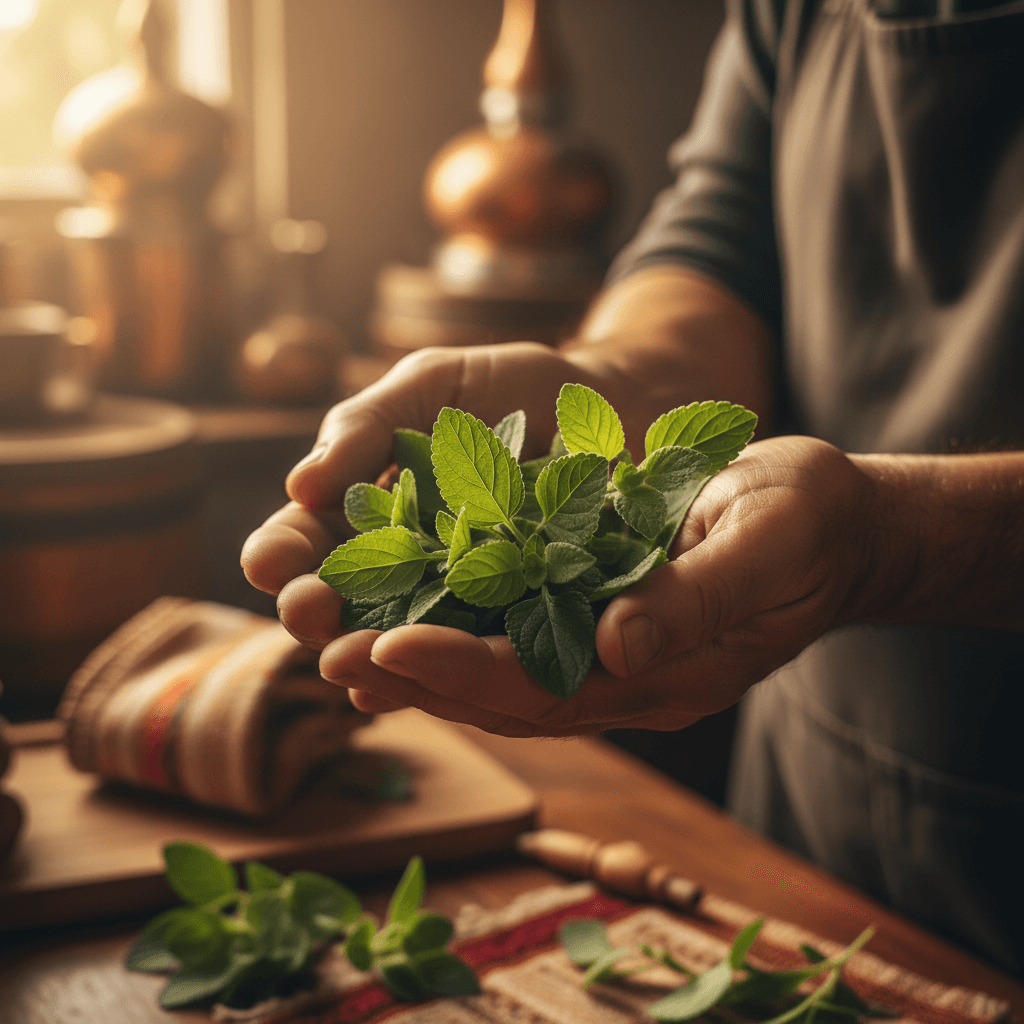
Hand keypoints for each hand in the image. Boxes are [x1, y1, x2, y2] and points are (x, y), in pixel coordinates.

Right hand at [241, 339, 667, 646]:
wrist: (611, 403)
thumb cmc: (509, 385)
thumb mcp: (432, 384)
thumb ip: (367, 424)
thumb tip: (301, 486)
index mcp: (364, 505)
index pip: (304, 537)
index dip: (280, 553)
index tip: (268, 563)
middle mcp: (399, 562)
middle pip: (338, 599)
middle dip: (313, 609)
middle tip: (309, 612)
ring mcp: (454, 597)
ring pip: (394, 637)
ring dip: (365, 654)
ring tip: (350, 662)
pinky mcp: (513, 619)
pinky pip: (472, 653)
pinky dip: (437, 675)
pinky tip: (414, 688)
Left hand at [314, 436, 878, 736]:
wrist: (835, 522)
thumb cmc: (806, 522)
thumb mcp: (765, 543)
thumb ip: (697, 600)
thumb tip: (619, 643)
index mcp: (663, 670)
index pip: (545, 685)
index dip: (463, 669)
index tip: (384, 647)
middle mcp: (628, 676)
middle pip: (505, 692)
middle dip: (417, 676)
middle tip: (327, 658)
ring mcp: (615, 653)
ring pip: (502, 671)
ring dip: (423, 660)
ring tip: (341, 644)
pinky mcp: (605, 619)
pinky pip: (520, 633)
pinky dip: (460, 624)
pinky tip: (405, 607)